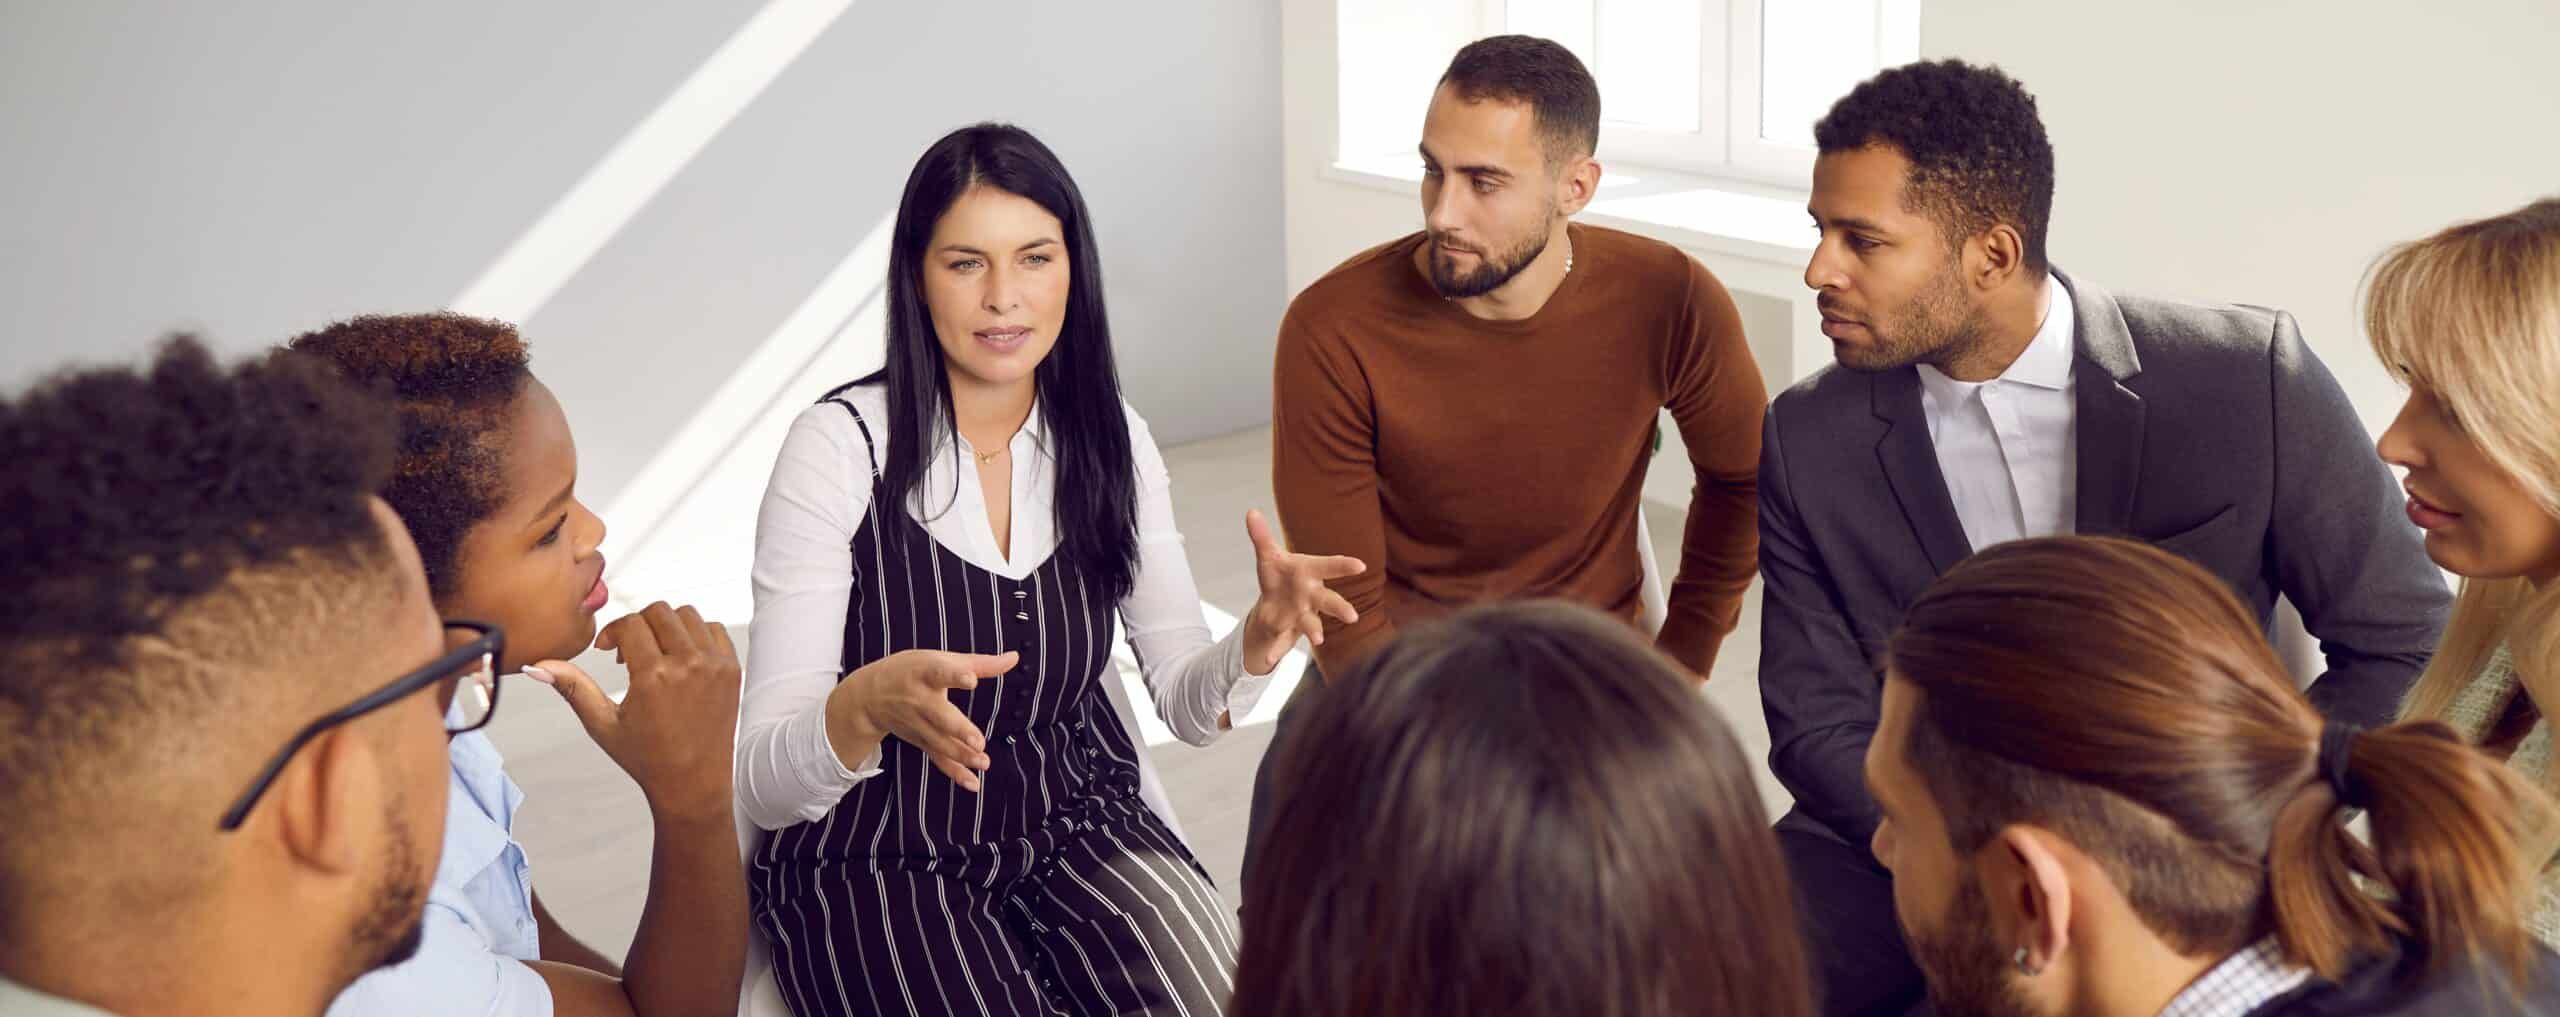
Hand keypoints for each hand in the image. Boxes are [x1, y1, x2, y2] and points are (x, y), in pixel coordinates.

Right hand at [528, 602, 740, 820]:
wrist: (693, 783)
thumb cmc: (647, 758)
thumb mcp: (602, 723)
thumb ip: (571, 687)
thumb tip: (536, 666)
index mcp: (654, 676)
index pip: (630, 624)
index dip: (613, 633)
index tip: (608, 650)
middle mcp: (689, 665)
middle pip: (659, 612)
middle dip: (638, 625)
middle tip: (629, 654)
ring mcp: (715, 665)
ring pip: (687, 615)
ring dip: (666, 627)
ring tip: (655, 655)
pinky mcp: (732, 669)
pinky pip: (713, 630)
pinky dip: (695, 635)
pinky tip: (680, 658)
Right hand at [828, 649, 1016, 792]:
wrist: (868, 695)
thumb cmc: (911, 670)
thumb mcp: (940, 659)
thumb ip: (980, 663)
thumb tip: (1015, 658)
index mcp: (926, 673)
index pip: (940, 673)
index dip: (955, 677)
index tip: (971, 680)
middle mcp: (919, 700)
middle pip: (940, 716)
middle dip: (958, 730)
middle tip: (979, 742)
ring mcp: (918, 724)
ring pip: (940, 742)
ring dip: (962, 754)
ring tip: (984, 762)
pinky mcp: (919, 740)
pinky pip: (937, 758)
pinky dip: (954, 772)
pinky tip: (973, 783)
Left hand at [1240, 509, 1364, 675]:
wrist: (1276, 601)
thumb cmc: (1280, 574)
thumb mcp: (1268, 555)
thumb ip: (1261, 537)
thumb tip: (1250, 512)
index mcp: (1309, 572)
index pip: (1329, 566)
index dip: (1344, 565)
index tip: (1360, 565)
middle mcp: (1311, 595)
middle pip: (1329, 600)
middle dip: (1340, 607)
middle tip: (1352, 616)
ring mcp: (1302, 614)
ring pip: (1312, 623)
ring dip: (1315, 631)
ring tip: (1318, 640)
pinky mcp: (1288, 629)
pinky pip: (1283, 641)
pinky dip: (1276, 650)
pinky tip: (1270, 660)